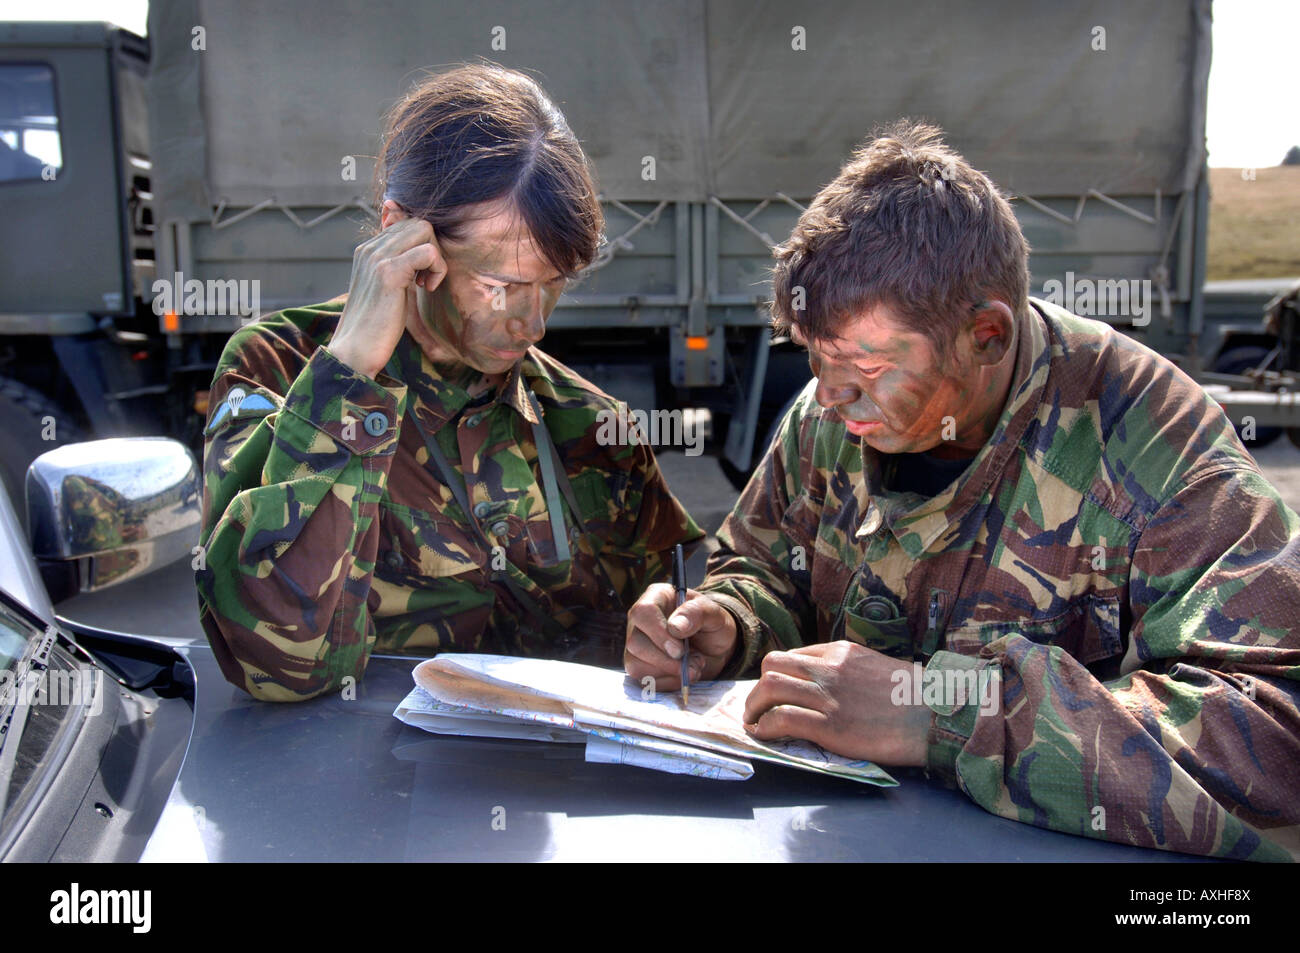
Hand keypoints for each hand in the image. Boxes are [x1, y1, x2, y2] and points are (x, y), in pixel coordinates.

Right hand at [328, 204, 447, 378]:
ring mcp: (378, 258)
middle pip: (418, 223)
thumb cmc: (376, 325)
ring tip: (426, 283)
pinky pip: (428, 252)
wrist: (356, 350)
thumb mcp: (389, 288)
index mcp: (368, 250)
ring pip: (424, 230)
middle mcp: (370, 248)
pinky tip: (427, 288)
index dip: (423, 246)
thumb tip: (422, 254)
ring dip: (436, 257)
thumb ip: (400, 267)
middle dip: (433, 248)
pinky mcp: (389, 272)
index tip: (421, 274)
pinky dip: (437, 268)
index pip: (406, 224)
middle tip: (427, 278)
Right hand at [624, 584, 737, 689]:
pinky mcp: (641, 666)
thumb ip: (696, 613)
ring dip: (669, 673)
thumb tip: (675, 627)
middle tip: (693, 663)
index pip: (643, 612)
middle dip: (665, 660)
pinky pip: (644, 681)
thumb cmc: (713, 625)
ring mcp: (638, 645)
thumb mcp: (714, 614)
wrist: (716, 648)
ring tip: (693, 666)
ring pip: (636, 665)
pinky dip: (668, 683)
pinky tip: (684, 675)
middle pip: (635, 643)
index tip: (679, 650)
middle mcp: (641, 621)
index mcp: (656, 598)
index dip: (659, 634)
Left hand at [743, 641, 931, 765]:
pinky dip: (765, 727)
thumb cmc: (914, 696)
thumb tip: (828, 685)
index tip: (775, 692)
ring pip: (769, 687)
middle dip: (758, 687)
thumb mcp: (875, 667)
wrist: (936, 715)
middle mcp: (829, 667)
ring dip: (754, 707)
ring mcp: (828, 695)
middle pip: (773, 665)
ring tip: (755, 721)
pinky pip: (781, 719)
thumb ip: (848, 670)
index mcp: (841, 651)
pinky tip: (765, 734)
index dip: (779, 675)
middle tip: (757, 706)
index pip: (793, 655)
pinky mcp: (830, 725)